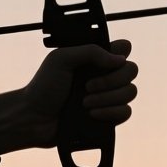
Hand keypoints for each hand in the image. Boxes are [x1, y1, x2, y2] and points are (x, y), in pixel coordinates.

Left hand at [13, 40, 138, 147]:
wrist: (34, 118)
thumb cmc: (44, 87)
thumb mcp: (61, 59)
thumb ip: (90, 52)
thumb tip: (120, 59)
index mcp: (94, 59)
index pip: (124, 49)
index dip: (121, 54)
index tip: (106, 62)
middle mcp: (104, 75)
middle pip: (132, 70)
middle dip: (111, 80)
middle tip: (86, 87)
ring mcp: (107, 97)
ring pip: (130, 92)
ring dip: (108, 98)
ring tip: (84, 103)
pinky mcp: (107, 116)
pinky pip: (126, 112)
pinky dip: (111, 112)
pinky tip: (91, 114)